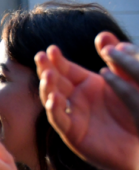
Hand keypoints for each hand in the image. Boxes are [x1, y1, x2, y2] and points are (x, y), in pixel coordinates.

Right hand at [36, 40, 138, 169]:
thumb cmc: (135, 113)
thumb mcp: (128, 82)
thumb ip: (116, 60)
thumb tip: (103, 35)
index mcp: (86, 85)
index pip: (66, 69)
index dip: (57, 60)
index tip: (51, 49)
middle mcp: (75, 100)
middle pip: (55, 82)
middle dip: (46, 69)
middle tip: (40, 57)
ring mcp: (72, 116)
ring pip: (52, 99)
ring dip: (47, 88)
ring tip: (48, 76)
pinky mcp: (73, 134)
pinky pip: (60, 120)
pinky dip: (54, 110)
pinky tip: (53, 99)